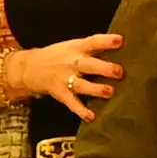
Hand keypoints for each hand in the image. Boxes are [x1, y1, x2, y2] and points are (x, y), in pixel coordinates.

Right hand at [2, 32, 120, 120]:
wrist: (31, 68)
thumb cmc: (62, 56)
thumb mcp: (74, 46)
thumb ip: (95, 48)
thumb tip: (125, 48)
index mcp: (77, 48)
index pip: (93, 42)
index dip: (106, 41)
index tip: (120, 40)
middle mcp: (72, 62)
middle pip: (88, 65)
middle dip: (104, 68)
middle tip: (119, 72)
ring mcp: (65, 79)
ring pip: (81, 85)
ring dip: (95, 89)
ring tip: (110, 92)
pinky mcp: (61, 93)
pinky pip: (72, 103)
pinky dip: (81, 110)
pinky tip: (91, 116)